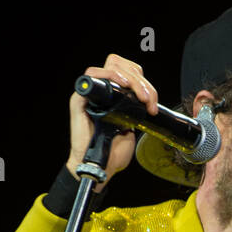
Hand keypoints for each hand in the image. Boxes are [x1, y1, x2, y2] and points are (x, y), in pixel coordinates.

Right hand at [67, 52, 159, 189]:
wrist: (101, 166)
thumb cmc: (113, 150)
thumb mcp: (132, 126)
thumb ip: (136, 110)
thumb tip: (146, 98)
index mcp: (113, 95)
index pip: (128, 71)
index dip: (143, 81)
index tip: (152, 102)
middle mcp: (101, 91)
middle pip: (121, 65)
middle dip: (141, 81)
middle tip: (148, 100)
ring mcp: (90, 93)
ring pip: (111, 65)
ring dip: (131, 78)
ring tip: (141, 97)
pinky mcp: (79, 99)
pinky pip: (91, 76)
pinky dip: (110, 76)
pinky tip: (123, 87)